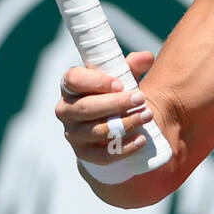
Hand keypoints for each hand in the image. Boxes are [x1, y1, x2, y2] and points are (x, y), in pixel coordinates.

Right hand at [55, 50, 156, 165]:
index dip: (95, 81)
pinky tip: (141, 140)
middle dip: (116, 103)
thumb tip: (146, 57)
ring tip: (147, 115)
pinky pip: (102, 155)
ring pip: (97, 131)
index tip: (120, 84)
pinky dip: (124, 148)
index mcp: (70, 87)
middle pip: (87, 108)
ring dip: (125, 123)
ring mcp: (73, 134)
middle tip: (142, 98)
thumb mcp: (120, 78)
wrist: (109, 126)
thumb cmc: (112, 95)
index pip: (73, 79)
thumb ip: (131, 66)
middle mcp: (66, 110)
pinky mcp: (83, 154)